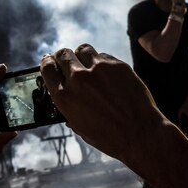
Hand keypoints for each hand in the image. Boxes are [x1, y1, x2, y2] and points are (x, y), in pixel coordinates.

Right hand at [40, 44, 168, 163]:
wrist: (140, 133)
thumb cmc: (110, 137)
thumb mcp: (81, 128)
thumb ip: (70, 110)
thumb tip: (66, 100)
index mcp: (64, 97)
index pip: (47, 69)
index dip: (47, 63)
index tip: (49, 61)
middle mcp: (78, 79)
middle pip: (63, 55)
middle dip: (64, 56)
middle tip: (69, 60)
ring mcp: (98, 69)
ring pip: (83, 49)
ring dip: (83, 55)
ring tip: (88, 63)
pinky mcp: (117, 65)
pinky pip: (103, 56)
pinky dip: (102, 62)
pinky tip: (108, 73)